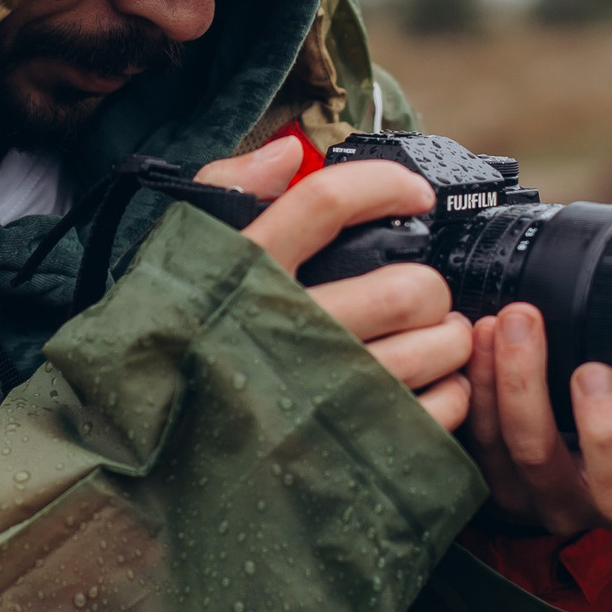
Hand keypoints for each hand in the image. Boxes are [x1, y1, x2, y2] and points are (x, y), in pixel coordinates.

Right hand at [197, 138, 473, 428]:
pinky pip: (436, 408)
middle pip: (405, 288)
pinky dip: (451, 391)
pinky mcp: (350, 443)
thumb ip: (226, 190)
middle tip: (423, 292)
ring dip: (448, 336)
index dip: (383, 187)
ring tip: (433, 337)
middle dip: (429, 285)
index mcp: (246, 274)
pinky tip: (432, 385)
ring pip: (430, 347)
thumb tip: (286, 154)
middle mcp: (286, 330)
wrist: (160, 457)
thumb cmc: (179, 348)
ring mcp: (321, 392)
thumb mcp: (182, 258)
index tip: (416, 195)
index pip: (325, 203)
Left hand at [464, 302, 611, 531]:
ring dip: (521, 389)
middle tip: (593, 370)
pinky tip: (478, 336)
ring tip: (515, 324)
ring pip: (536, 462)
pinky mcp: (503, 487)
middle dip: (605, 431)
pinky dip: (478, 386)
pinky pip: (483, 445)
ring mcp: (560, 499)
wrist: (556, 445)